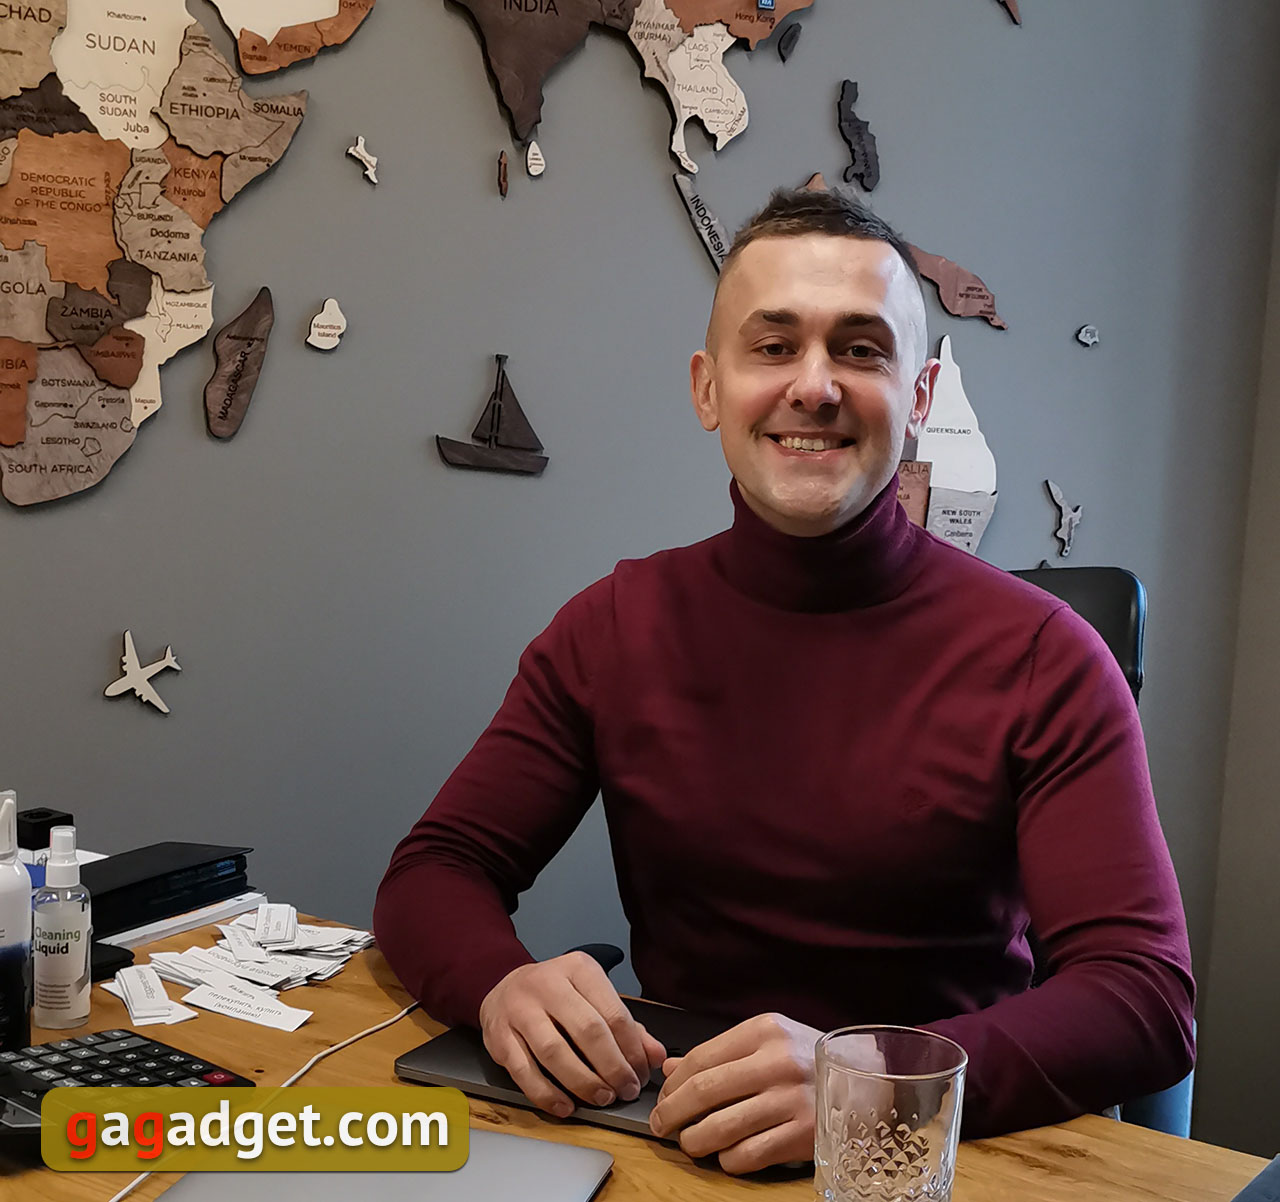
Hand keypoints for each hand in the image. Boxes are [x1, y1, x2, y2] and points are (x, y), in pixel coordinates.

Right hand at [478, 951, 666, 1117]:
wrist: (503, 988)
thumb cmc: (556, 996)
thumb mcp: (592, 997)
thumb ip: (626, 1026)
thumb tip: (656, 1056)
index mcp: (579, 969)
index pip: (614, 1013)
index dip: (633, 1050)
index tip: (641, 1074)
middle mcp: (547, 984)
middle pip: (587, 1031)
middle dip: (612, 1067)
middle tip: (625, 1090)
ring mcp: (519, 1009)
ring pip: (554, 1052)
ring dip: (583, 1082)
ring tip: (602, 1098)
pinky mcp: (498, 1036)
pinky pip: (524, 1071)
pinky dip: (547, 1094)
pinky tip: (565, 1106)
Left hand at [648, 1012, 821, 1173]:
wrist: (868, 1082)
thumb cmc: (810, 1059)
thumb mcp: (768, 1041)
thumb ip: (720, 1053)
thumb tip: (671, 1068)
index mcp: (765, 1031)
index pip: (701, 1058)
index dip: (673, 1084)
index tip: (662, 1099)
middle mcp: (777, 1062)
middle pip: (704, 1091)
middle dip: (672, 1113)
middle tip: (661, 1125)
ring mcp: (791, 1100)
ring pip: (720, 1128)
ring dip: (694, 1140)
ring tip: (689, 1142)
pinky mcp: (803, 1135)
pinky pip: (748, 1155)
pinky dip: (728, 1159)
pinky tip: (726, 1154)